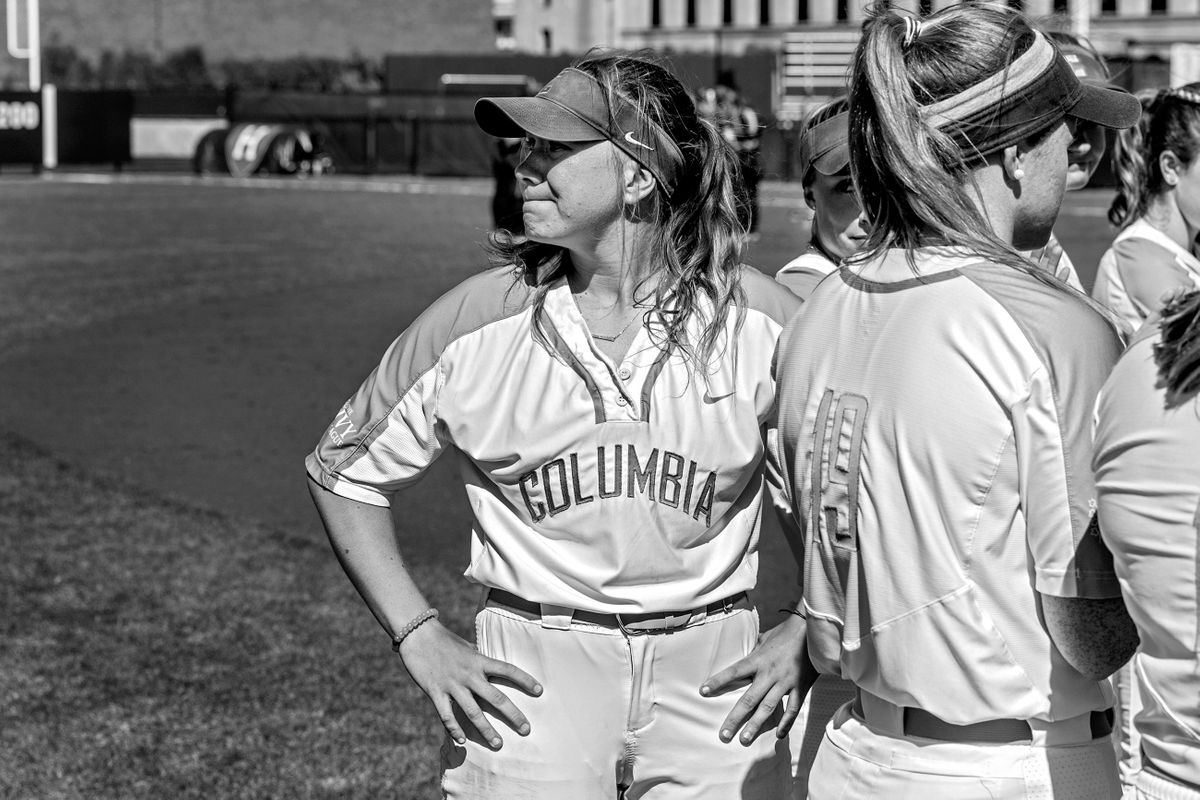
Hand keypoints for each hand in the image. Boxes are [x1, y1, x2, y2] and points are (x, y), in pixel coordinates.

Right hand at [398, 620, 542, 749]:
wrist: (418, 634)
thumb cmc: (444, 640)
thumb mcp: (467, 647)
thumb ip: (480, 660)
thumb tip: (493, 667)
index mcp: (479, 660)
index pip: (508, 670)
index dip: (525, 680)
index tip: (540, 691)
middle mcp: (469, 674)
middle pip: (496, 697)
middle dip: (513, 715)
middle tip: (526, 729)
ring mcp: (452, 685)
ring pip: (473, 712)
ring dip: (487, 730)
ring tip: (498, 744)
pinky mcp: (435, 692)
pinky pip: (447, 716)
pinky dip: (455, 729)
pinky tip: (462, 741)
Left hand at [699, 612, 816, 744]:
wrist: (814, 632)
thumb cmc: (786, 633)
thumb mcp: (765, 638)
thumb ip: (754, 650)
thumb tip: (743, 655)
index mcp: (759, 659)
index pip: (734, 671)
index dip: (719, 681)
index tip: (704, 691)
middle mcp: (770, 673)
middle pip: (749, 698)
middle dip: (735, 717)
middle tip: (724, 734)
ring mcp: (785, 682)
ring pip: (768, 707)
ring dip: (756, 725)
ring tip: (744, 739)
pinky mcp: (800, 687)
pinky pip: (792, 708)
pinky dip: (786, 722)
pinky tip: (778, 735)